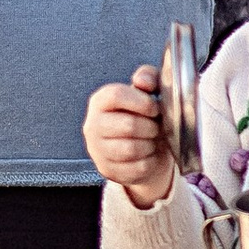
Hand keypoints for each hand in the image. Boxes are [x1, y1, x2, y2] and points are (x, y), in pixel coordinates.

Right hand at [86, 68, 174, 208]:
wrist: (145, 151)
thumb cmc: (145, 117)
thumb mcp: (148, 93)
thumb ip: (148, 78)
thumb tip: (143, 81)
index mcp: (100, 101)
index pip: (116, 95)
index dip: (141, 102)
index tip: (155, 108)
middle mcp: (93, 125)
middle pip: (128, 125)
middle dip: (150, 127)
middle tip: (155, 127)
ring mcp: (97, 150)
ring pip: (131, 149)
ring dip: (149, 144)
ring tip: (151, 140)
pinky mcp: (107, 170)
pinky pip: (136, 168)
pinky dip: (149, 162)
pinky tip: (148, 156)